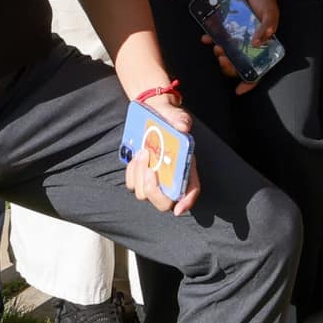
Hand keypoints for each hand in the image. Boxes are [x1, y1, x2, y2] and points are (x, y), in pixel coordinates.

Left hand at [123, 96, 200, 214]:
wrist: (152, 113)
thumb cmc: (167, 117)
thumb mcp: (175, 114)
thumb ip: (180, 119)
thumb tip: (183, 126)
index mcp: (186, 165)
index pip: (191, 189)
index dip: (187, 201)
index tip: (178, 209)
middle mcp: (171, 176)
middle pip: (164, 201)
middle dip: (154, 190)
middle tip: (150, 170)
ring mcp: (155, 178)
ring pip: (144, 194)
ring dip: (140, 176)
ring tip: (142, 153)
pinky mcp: (140, 176)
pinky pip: (132, 185)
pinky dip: (131, 174)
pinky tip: (134, 157)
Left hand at [201, 0, 280, 93]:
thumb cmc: (266, 2)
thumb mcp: (270, 13)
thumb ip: (266, 26)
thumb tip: (256, 42)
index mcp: (262, 47)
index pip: (257, 71)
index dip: (248, 83)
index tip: (238, 90)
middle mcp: (248, 46)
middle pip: (237, 65)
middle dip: (228, 66)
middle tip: (222, 57)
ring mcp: (237, 38)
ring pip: (226, 54)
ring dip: (219, 55)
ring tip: (215, 46)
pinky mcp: (227, 29)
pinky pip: (217, 38)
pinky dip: (210, 39)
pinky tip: (205, 37)